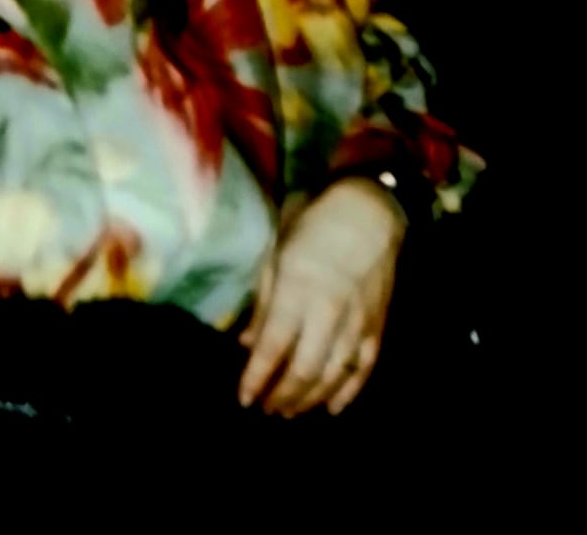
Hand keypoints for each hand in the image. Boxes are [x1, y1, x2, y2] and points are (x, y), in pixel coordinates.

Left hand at [237, 177, 406, 417]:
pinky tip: (331, 407)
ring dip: (309, 399)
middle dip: (282, 397)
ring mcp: (357, 322)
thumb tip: (246, 342)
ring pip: (332, 376)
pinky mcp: (378, 325)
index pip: (272, 348)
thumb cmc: (312, 222)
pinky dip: (348, 392)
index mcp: (297, 290)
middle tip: (266, 409)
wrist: (369, 210)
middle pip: (303, 371)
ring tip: (290, 411)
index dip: (256, 379)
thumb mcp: (276, 250)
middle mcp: (328, 313)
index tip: (243, 398)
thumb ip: (263, 299)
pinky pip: (363, 369)